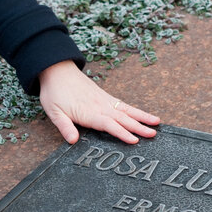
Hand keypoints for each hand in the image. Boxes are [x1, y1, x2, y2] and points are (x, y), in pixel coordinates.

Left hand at [38, 60, 159, 143]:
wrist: (56, 70)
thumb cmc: (54, 92)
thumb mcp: (54, 112)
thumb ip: (64, 127)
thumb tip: (72, 141)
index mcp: (88, 112)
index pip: (108, 125)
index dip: (121, 133)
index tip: (134, 140)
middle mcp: (100, 106)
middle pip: (122, 118)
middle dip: (139, 127)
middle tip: (153, 135)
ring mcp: (104, 100)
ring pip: (127, 110)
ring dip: (142, 117)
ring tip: (157, 123)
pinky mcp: (105, 97)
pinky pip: (123, 105)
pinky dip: (135, 111)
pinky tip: (144, 115)